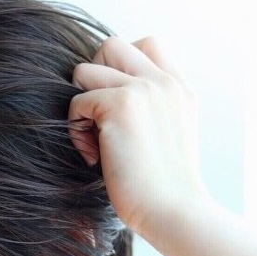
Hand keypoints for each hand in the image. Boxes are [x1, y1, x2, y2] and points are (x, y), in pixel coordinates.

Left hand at [68, 36, 205, 237]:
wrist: (173, 211)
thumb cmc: (163, 189)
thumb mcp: (168, 136)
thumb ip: (151, 109)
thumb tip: (106, 98)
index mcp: (180, 88)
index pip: (148, 44)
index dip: (121, 68)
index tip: (118, 108)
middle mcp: (164, 81)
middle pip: (111, 45)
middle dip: (93, 78)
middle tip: (97, 117)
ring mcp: (144, 88)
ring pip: (85, 69)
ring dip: (81, 105)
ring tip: (94, 140)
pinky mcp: (120, 104)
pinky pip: (76, 101)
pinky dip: (76, 130)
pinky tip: (94, 156)